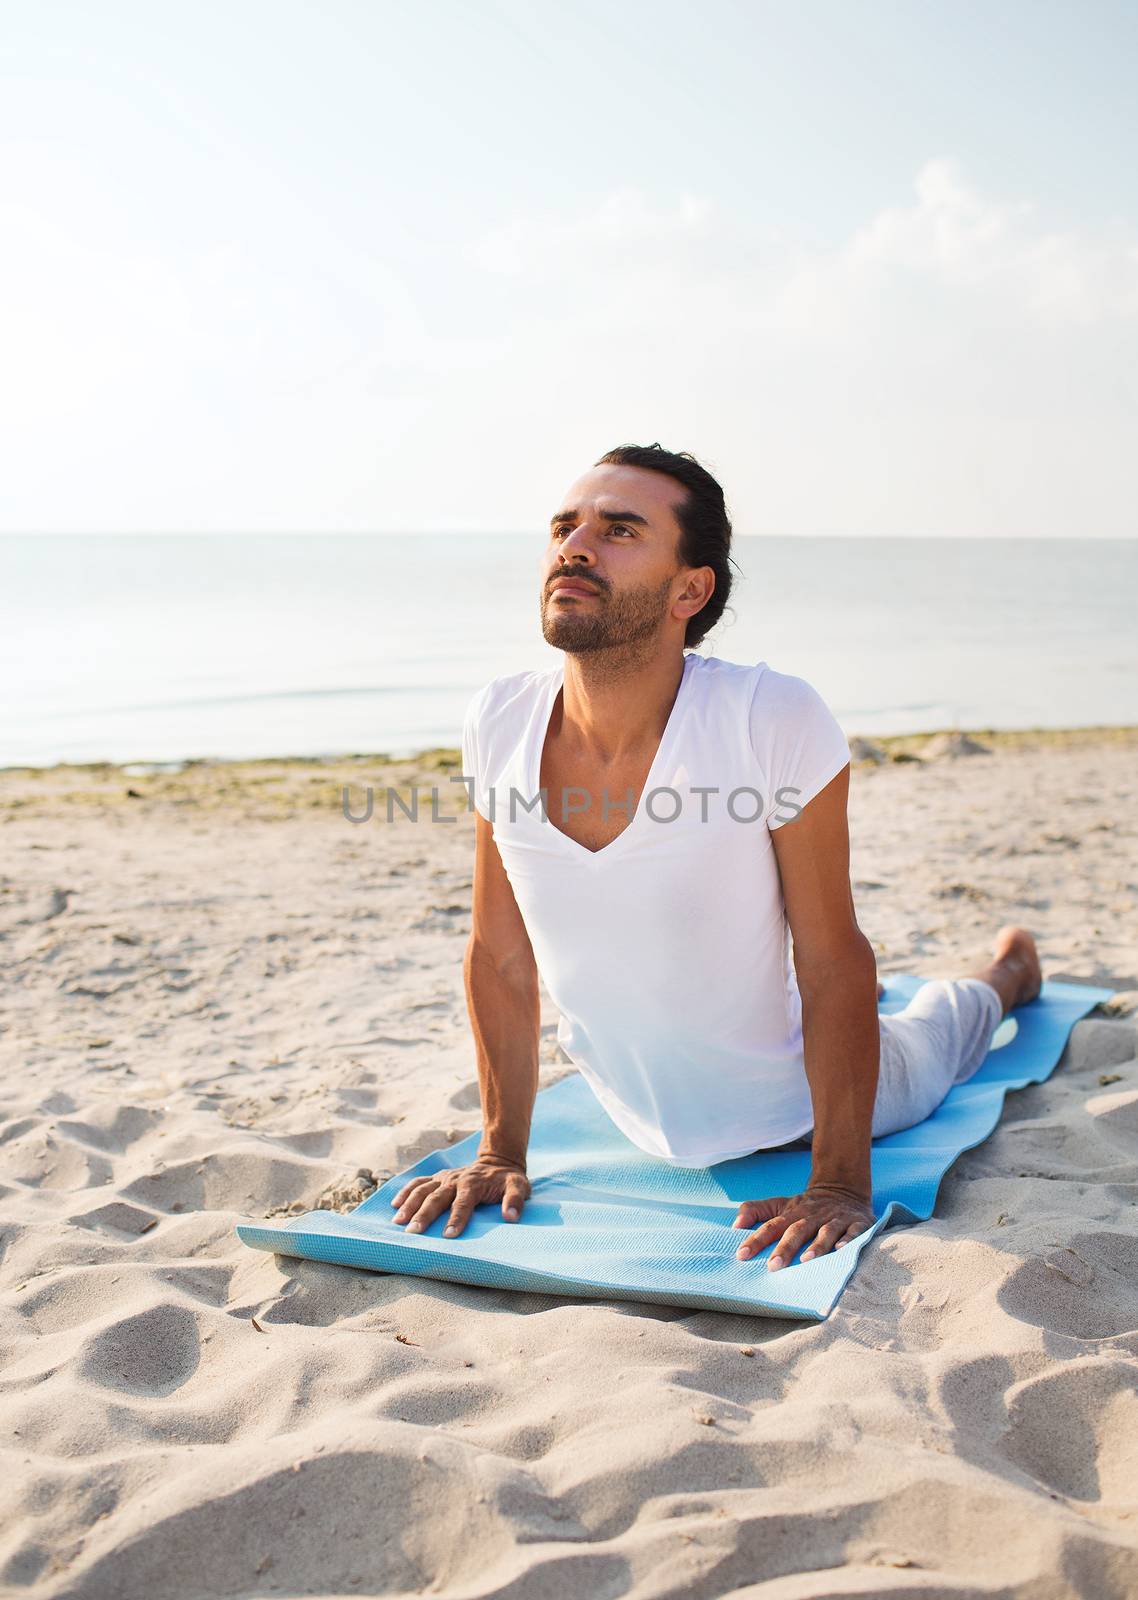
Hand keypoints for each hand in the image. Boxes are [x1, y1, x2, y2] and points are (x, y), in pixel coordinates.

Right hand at [389, 1156, 529, 1238]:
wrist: (497, 1161)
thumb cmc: (508, 1179)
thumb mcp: (519, 1186)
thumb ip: (516, 1200)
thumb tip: (510, 1217)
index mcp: (473, 1184)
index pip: (463, 1203)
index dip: (456, 1219)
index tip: (448, 1236)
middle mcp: (455, 1180)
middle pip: (436, 1197)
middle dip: (424, 1215)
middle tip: (413, 1232)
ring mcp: (444, 1178)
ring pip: (423, 1190)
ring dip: (409, 1204)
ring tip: (398, 1222)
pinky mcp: (437, 1178)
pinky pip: (418, 1182)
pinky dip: (405, 1192)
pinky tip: (394, 1205)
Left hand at [732, 1183, 875, 1268]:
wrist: (843, 1188)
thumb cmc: (806, 1206)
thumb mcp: (780, 1204)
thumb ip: (756, 1211)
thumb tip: (735, 1224)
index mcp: (793, 1213)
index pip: (772, 1226)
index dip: (756, 1239)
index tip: (741, 1254)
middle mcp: (813, 1216)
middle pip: (797, 1231)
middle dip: (785, 1248)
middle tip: (773, 1266)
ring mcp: (835, 1219)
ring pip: (825, 1231)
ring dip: (816, 1245)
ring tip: (806, 1260)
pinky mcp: (857, 1222)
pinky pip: (853, 1231)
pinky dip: (848, 1240)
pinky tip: (841, 1249)